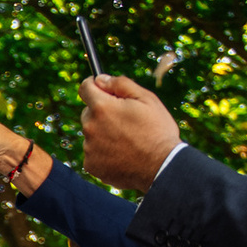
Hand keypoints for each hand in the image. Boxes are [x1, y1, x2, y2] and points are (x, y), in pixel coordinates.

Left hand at [78, 75, 183, 192]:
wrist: (162, 167)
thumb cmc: (157, 131)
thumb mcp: (146, 99)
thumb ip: (121, 84)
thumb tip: (100, 79)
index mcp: (101, 107)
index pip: (85, 87)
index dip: (94, 85)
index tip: (101, 88)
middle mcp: (90, 127)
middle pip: (89, 112)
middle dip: (102, 112)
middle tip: (125, 120)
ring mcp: (89, 148)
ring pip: (92, 134)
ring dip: (104, 133)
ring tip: (127, 140)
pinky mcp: (91, 165)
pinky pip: (94, 153)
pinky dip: (104, 152)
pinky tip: (122, 154)